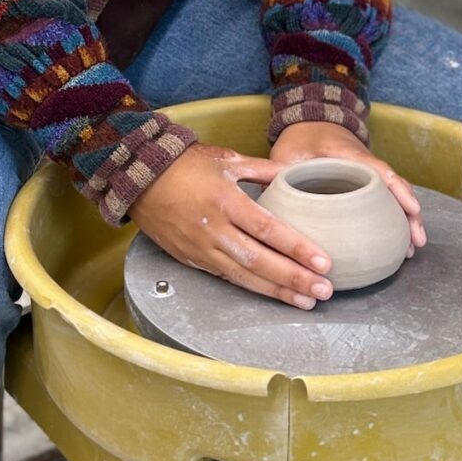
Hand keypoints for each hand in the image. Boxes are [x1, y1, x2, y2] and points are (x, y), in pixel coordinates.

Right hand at [130, 143, 336, 307]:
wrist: (138, 178)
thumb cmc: (183, 165)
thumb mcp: (226, 158)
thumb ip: (262, 169)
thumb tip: (292, 173)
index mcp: (226, 200)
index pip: (268, 230)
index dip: (297, 248)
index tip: (323, 262)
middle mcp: (215, 229)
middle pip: (261, 261)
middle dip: (294, 278)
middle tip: (323, 290)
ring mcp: (202, 248)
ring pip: (245, 276)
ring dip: (277, 291)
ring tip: (305, 301)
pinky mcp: (192, 259)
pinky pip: (226, 277)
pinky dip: (252, 288)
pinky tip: (272, 294)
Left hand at [271, 122, 426, 252]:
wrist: (309, 122)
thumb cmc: (299, 139)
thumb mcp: (287, 154)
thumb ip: (282, 177)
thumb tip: (273, 209)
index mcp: (348, 154)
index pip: (379, 170)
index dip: (397, 189)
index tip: (413, 209)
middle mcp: (365, 163)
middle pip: (396, 186)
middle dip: (410, 213)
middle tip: (416, 242)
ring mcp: (368, 173)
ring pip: (395, 195)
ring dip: (407, 219)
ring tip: (412, 248)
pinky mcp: (365, 183)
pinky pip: (386, 199)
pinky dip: (395, 218)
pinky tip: (398, 241)